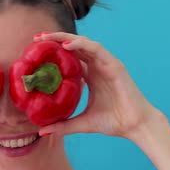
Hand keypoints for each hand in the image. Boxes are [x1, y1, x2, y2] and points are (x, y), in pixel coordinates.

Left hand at [34, 32, 161, 138]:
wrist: (135, 126)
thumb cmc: (113, 122)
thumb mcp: (82, 123)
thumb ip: (63, 125)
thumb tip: (41, 131)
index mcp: (90, 76)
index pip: (70, 58)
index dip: (54, 53)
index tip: (35, 52)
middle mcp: (98, 66)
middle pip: (74, 46)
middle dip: (54, 39)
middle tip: (35, 39)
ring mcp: (106, 64)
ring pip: (83, 43)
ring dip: (64, 37)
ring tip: (46, 38)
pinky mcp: (114, 65)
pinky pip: (96, 49)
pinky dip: (81, 44)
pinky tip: (65, 45)